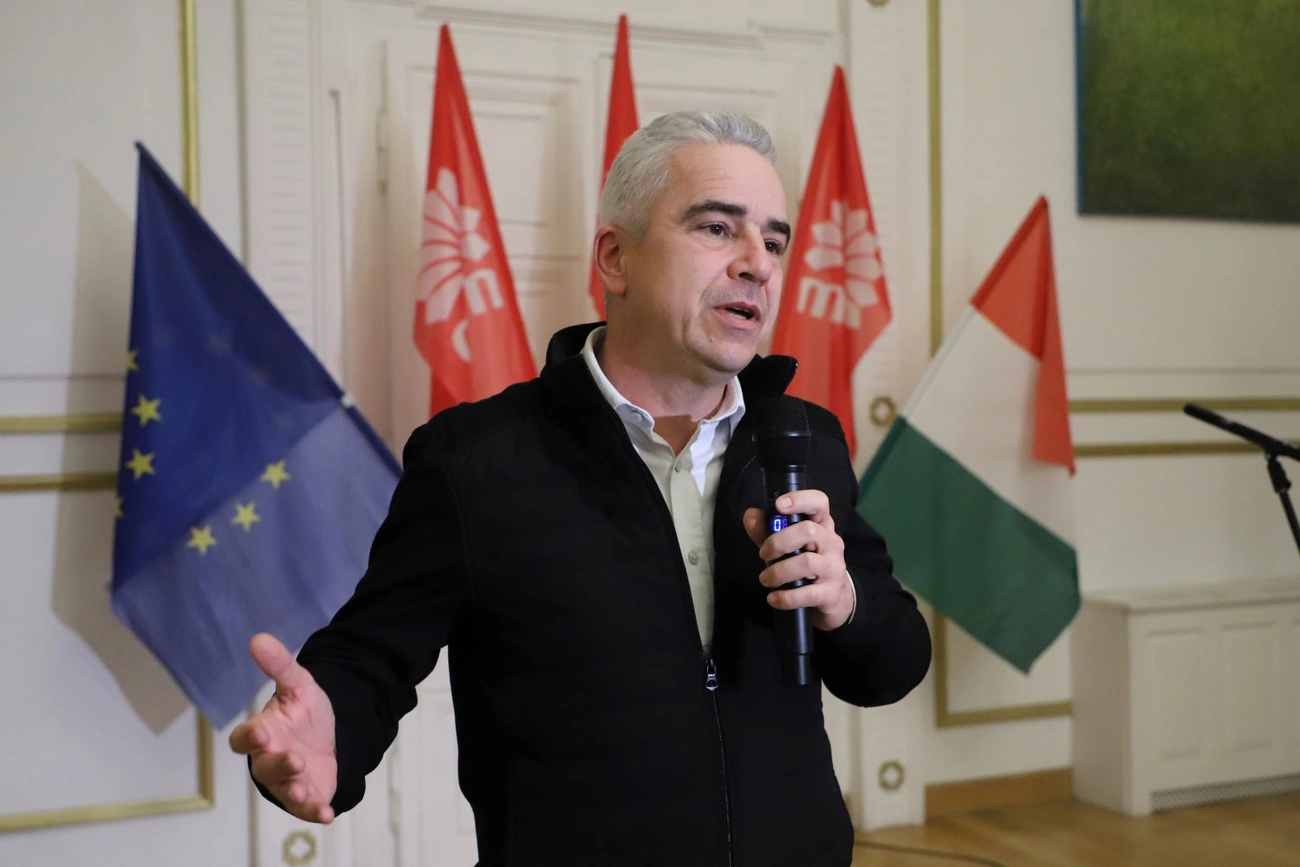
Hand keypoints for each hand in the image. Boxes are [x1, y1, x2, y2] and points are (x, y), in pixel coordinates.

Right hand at [228, 633, 337, 822]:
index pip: (243, 739)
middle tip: (293, 759)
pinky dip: (313, 811)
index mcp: (262, 732)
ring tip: (303, 785)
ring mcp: (286, 780)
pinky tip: (326, 813)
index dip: (248, 738)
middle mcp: (269, 759)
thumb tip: (258, 638)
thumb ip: (280, 666)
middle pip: (264, 767)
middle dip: (277, 764)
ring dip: (292, 788)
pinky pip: (305, 807)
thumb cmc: (304, 713)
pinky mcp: (305, 796)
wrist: (330, 736)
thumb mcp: (299, 686)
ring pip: (282, 788)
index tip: (261, 733)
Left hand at [743, 490, 854, 630]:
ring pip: (807, 562)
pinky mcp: (831, 592)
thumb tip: (750, 515)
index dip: (800, 500)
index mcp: (821, 525)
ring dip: (779, 572)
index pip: (819, 503)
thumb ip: (766, 530)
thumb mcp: (786, 545)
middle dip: (779, 542)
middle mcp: (831, 542)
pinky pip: (808, 593)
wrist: (833, 598)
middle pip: (809, 531)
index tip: (779, 505)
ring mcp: (834, 567)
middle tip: (763, 554)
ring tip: (765, 579)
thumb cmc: (806, 565)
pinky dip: (786, 597)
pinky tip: (773, 598)